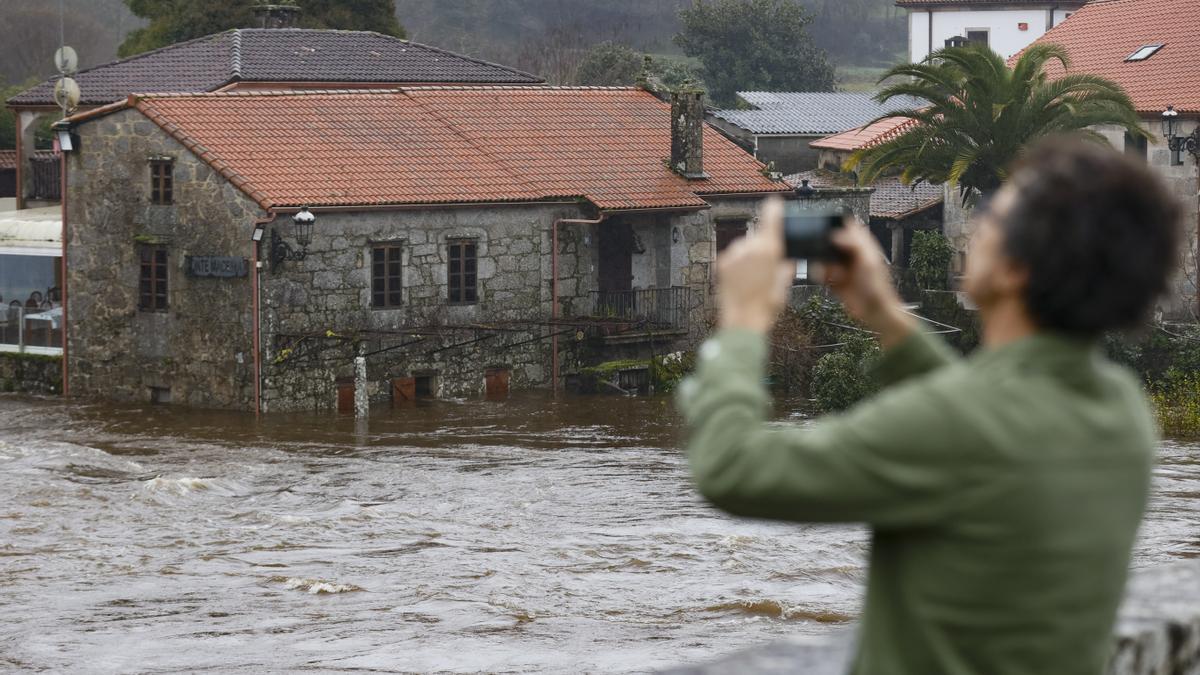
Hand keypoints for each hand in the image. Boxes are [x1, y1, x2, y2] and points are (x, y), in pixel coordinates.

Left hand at [716, 196, 795, 334]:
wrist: (742, 321)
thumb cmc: (767, 305)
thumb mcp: (785, 285)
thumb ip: (786, 266)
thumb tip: (786, 259)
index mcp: (769, 248)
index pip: (771, 217)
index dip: (774, 208)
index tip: (775, 203)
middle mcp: (750, 246)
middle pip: (758, 236)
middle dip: (763, 245)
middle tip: (768, 267)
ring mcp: (734, 253)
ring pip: (745, 246)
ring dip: (750, 255)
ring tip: (754, 278)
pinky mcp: (722, 262)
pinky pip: (734, 256)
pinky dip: (739, 262)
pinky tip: (742, 279)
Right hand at [820, 221, 915, 348]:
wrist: (873, 311)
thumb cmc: (877, 286)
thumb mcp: (868, 261)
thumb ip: (854, 244)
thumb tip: (836, 234)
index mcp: (863, 245)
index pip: (848, 226)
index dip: (837, 226)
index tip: (828, 231)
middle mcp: (851, 254)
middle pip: (831, 241)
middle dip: (825, 247)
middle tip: (826, 254)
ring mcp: (842, 266)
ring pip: (823, 257)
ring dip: (823, 264)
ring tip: (831, 272)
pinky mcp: (834, 279)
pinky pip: (821, 273)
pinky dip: (820, 275)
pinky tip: (826, 279)